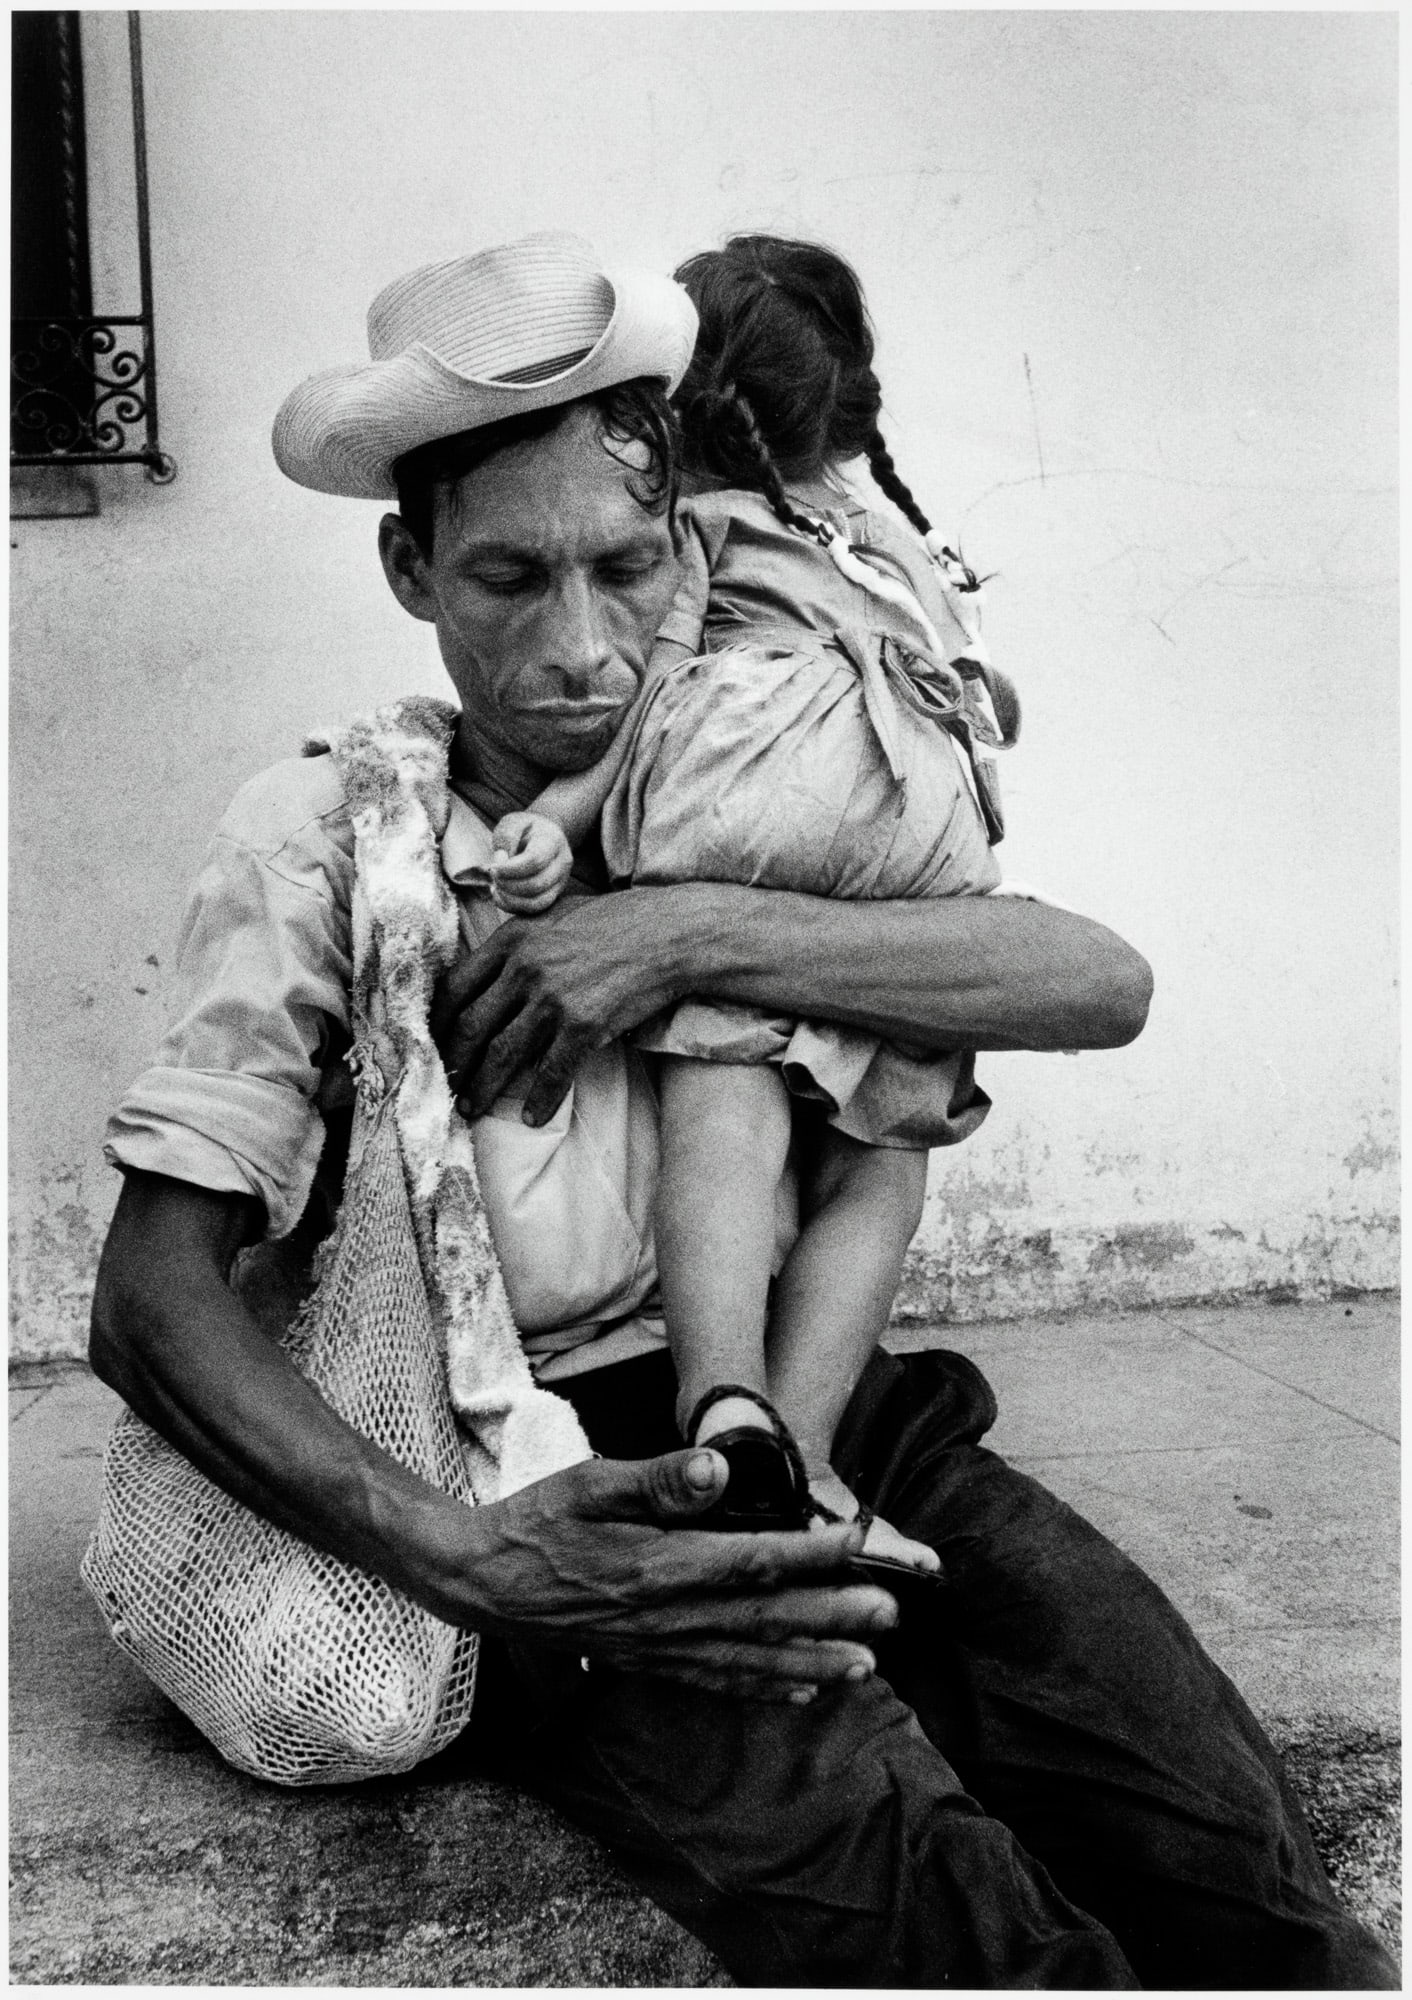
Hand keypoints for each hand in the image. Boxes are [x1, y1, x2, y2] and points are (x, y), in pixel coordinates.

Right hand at [422, 1447, 898, 1702]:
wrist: (481, 1581)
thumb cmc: (537, 1520)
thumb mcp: (590, 1482)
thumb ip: (657, 1479)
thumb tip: (717, 1466)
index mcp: (656, 1566)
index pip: (748, 1561)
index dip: (807, 1554)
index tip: (856, 1543)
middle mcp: (665, 1616)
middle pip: (762, 1617)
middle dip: (831, 1617)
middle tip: (891, 1617)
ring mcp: (656, 1647)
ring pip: (748, 1659)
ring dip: (810, 1662)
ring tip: (866, 1668)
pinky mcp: (646, 1662)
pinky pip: (714, 1680)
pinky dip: (761, 1687)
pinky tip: (800, 1693)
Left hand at [432, 883, 711, 1124]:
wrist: (668, 935)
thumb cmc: (614, 923)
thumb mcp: (555, 915)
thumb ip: (518, 941)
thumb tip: (488, 974)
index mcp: (511, 939)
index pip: (455, 986)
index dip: (438, 1023)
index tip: (433, 1044)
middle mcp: (525, 968)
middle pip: (471, 1026)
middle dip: (454, 1064)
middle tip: (445, 1086)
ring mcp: (553, 998)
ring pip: (502, 1055)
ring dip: (483, 1089)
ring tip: (472, 1108)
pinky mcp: (584, 1025)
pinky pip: (551, 1073)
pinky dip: (539, 1101)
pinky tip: (532, 1119)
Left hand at [488, 811, 573, 915]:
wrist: (545, 835)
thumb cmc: (526, 829)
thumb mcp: (512, 822)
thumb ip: (506, 837)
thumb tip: (501, 861)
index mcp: (553, 841)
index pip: (534, 861)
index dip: (510, 869)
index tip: (492, 868)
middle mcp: (562, 863)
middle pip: (536, 884)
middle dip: (508, 884)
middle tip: (492, 876)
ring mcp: (561, 882)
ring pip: (537, 902)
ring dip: (510, 899)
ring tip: (496, 887)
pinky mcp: (554, 895)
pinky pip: (535, 909)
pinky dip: (514, 906)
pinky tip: (501, 895)